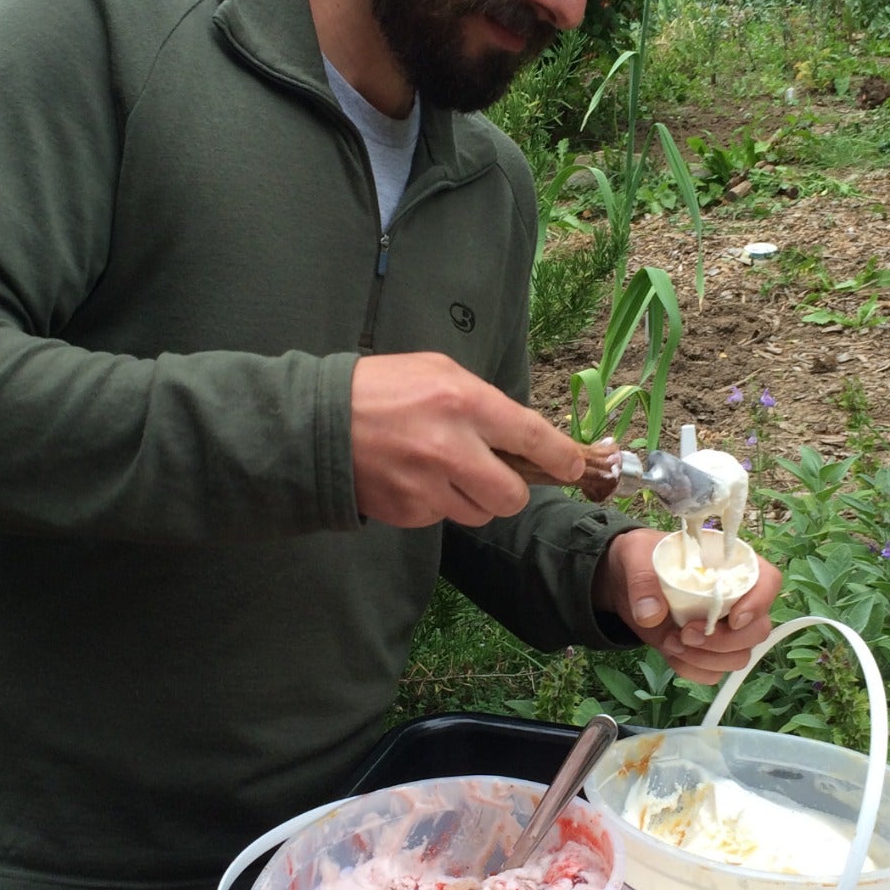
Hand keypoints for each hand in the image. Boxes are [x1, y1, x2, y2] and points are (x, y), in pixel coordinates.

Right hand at [351, 352, 590, 526]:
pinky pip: (443, 518)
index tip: (574, 467)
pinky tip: (415, 478)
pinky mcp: (408, 512)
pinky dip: (438, 503)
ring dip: (473, 498)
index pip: (533, 438)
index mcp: (465, 403)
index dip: (562, 458)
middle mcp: (451, 449)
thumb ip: (484, 401)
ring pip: (480, 513)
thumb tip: (524, 435)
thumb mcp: (438, 372)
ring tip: (444, 470)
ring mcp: (428, 486)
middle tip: (497, 475)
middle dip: (511, 490)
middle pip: (512, 496)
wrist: (314, 424)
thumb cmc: (382, 388)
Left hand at [596, 527, 780, 684]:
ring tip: (671, 642)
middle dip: (724, 641)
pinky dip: (691, 669)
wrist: (625, 583)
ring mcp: (723, 628)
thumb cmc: (643, 558)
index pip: (767, 580)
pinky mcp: (706, 651)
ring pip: (740, 656)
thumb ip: (642, 580)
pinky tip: (670, 652)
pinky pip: (714, 673)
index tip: (733, 619)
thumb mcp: (635, 555)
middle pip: (758, 629)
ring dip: (706, 659)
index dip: (759, 602)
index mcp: (730, 566)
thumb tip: (650, 614)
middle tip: (686, 634)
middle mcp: (736, 599)